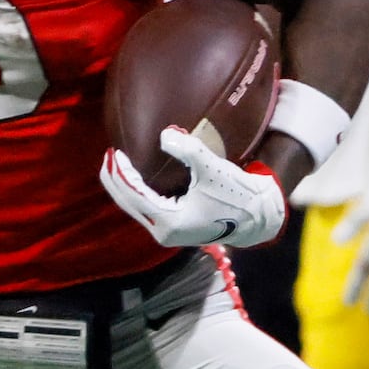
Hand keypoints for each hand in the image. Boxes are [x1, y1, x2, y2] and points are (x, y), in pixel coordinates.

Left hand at [100, 127, 286, 247]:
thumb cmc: (238, 195)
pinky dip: (134, 192)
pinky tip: (132, 176)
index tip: (114, 152)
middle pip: (127, 203)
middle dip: (115, 178)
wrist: (260, 218)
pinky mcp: (172, 229)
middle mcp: (164, 232)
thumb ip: (189, 150)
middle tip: (109, 154)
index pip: (134, 194)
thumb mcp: (214, 169)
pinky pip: (144, 208)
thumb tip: (165, 135)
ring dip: (123, 186)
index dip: (121, 172)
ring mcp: (167, 233)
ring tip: (115, 163)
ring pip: (133, 207)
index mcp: (171, 222)